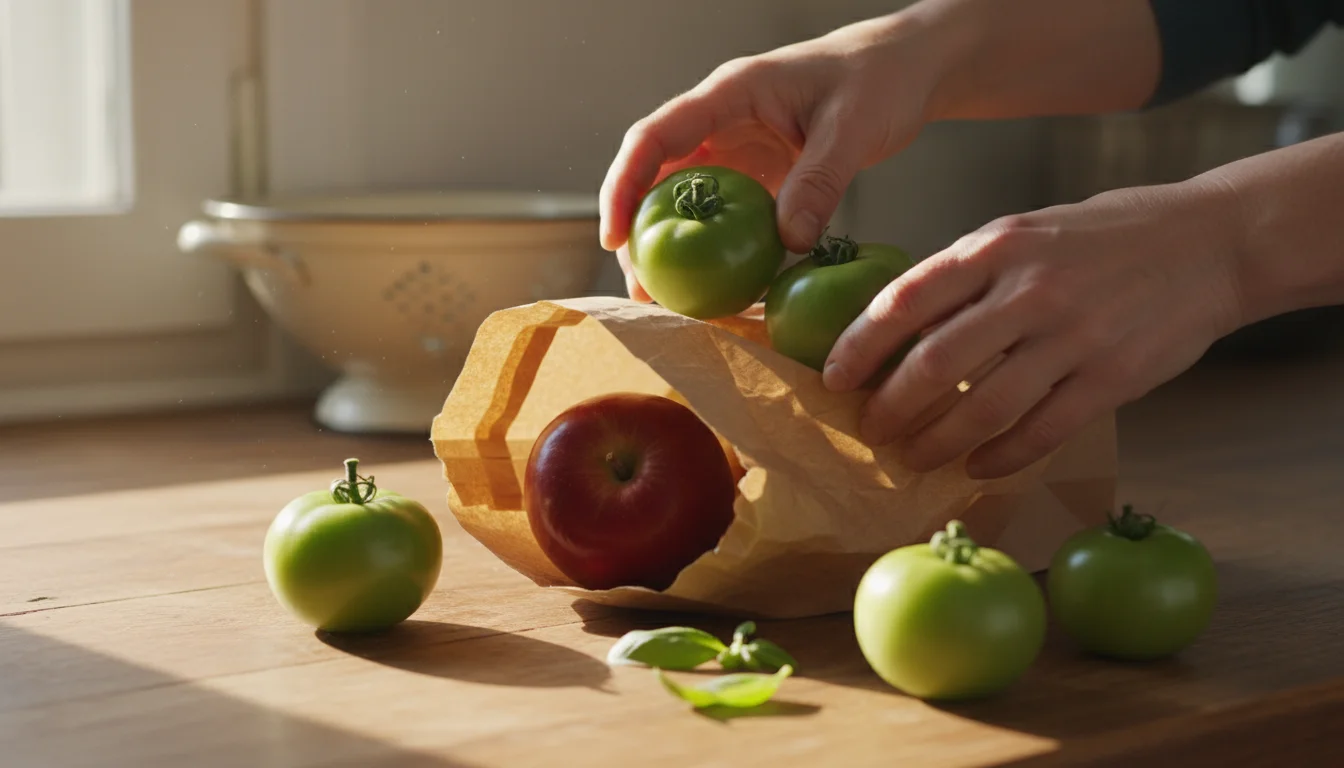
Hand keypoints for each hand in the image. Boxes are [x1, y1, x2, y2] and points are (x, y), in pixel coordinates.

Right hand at [599, 15, 940, 299]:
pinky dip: (712, 249)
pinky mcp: (757, 174)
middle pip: (655, 174)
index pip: (656, 136)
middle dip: (638, 231)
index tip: (615, 237)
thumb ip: (819, 180)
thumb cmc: (879, 79)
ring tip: (666, 300)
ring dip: (670, 246)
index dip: (625, 185)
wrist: (905, 70)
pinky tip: (715, 288)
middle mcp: (721, 120)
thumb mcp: (853, 128)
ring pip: (683, 199)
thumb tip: (789, 242)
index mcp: (730, 93)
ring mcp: (736, 149)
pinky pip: (722, 214)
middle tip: (640, 289)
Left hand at [823, 179, 1245, 478]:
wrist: (1212, 243)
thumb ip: (967, 271)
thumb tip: (895, 321)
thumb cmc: (1105, 237)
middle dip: (889, 407)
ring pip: (983, 408)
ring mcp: (1073, 337)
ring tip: (910, 457)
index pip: (906, 300)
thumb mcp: (1026, 230)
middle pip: (934, 364)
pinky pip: (1040, 432)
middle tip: (868, 430)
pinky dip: (1000, 457)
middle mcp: (1031, 290)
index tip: (834, 376)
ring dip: (935, 442)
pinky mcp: (1111, 379)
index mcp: (998, 246)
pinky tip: (976, 467)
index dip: (860, 345)